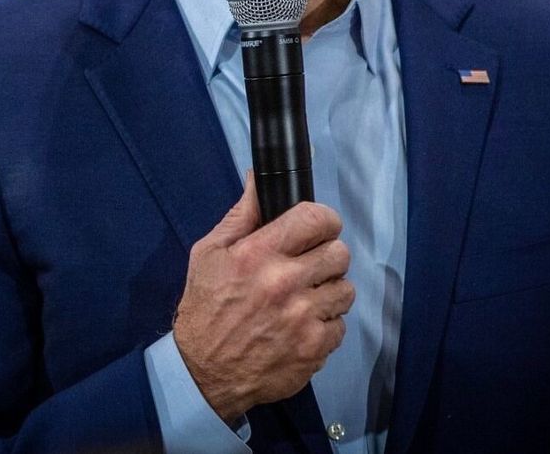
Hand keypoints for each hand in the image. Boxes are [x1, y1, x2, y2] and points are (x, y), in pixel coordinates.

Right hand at [173, 173, 353, 422]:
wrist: (203, 372)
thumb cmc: (205, 306)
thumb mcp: (209, 253)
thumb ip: (241, 215)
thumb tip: (258, 178)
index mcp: (259, 254)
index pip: (315, 219)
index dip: (323, 219)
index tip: (317, 228)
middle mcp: (285, 283)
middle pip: (339, 253)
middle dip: (326, 255)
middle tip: (309, 265)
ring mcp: (303, 318)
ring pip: (346, 289)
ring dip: (329, 290)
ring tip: (306, 297)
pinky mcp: (314, 348)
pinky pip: (341, 325)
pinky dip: (326, 325)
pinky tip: (303, 325)